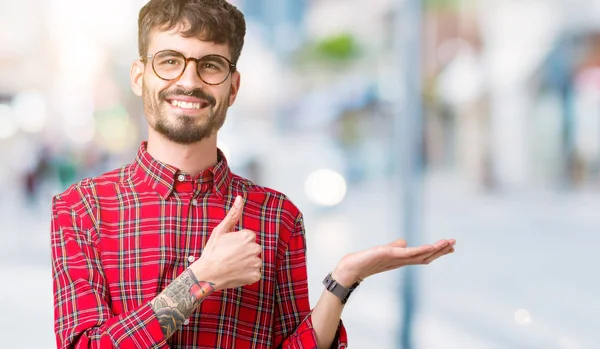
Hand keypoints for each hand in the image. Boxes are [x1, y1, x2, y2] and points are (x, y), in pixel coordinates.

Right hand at [190, 196, 261, 290]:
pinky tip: (236, 272)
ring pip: (254, 260)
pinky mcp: (255, 275)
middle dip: (244, 252)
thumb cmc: (212, 252)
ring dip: (246, 263)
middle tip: (229, 256)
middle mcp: (255, 249)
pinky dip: (247, 274)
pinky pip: (254, 273)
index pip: (249, 237)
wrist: (207, 274)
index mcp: (248, 236)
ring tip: (232, 265)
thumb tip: (240, 198)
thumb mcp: (221, 230)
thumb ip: (233, 214)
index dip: (238, 242)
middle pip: (253, 248)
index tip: (229, 247)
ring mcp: (256, 263)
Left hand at [332, 238, 455, 285]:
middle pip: (425, 256)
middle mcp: (401, 261)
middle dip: (440, 250)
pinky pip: (408, 253)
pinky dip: (420, 250)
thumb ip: (395, 247)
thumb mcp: (383, 252)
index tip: (450, 246)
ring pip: (420, 254)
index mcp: (401, 260)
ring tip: (448, 242)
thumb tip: (404, 241)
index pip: (422, 255)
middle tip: (455, 243)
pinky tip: (430, 246)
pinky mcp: (389, 255)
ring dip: (435, 249)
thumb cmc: (365, 262)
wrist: (350, 270)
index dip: (436, 251)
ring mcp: (396, 259)